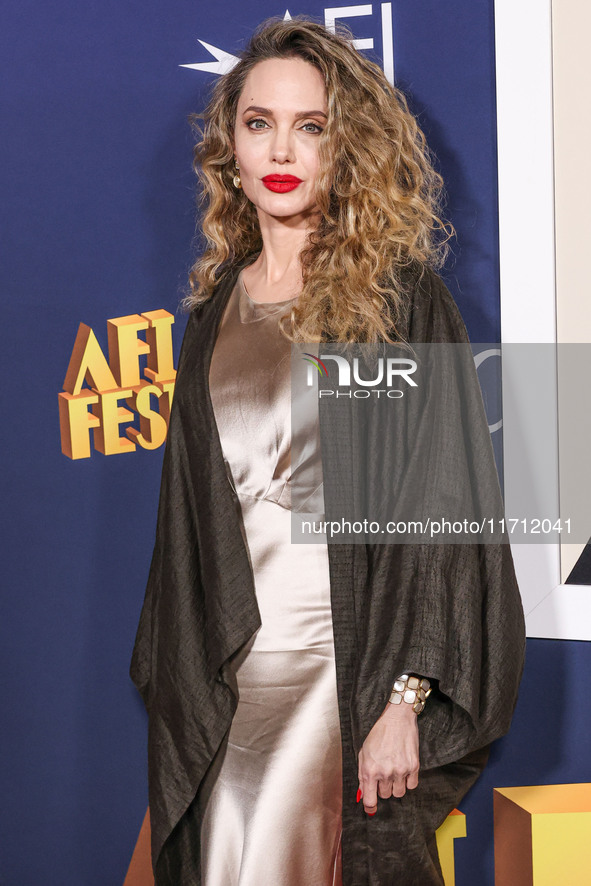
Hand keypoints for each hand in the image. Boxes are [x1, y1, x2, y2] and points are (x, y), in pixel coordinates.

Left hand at [357, 700, 419, 814]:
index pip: (369, 799)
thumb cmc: (378, 734)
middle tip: (383, 775)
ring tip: (393, 772)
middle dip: (382, 788)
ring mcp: (400, 770)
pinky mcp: (414, 767)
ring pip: (398, 793)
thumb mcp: (363, 752)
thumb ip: (362, 775)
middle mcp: (385, 772)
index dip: (369, 807)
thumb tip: (363, 794)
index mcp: (370, 769)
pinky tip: (403, 770)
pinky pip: (412, 786)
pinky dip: (408, 782)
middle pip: (385, 796)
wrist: (397, 719)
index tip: (371, 809)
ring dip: (395, 786)